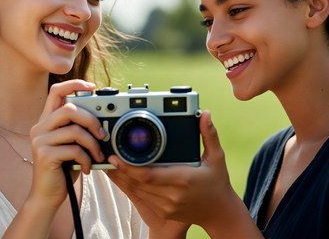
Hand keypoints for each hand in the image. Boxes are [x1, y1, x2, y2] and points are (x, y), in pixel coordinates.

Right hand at [28, 80, 105, 208]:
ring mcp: (40, 140)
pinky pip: (74, 149)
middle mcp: (40, 127)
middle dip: (91, 120)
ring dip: (93, 143)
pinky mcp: (44, 155)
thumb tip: (103, 120)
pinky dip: (86, 158)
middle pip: (69, 109)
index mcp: (47, 120)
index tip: (92, 87)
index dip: (74, 84)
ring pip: (74, 130)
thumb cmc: (64, 167)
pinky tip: (88, 167)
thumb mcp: (72, 143)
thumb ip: (79, 128)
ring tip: (98, 155)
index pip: (56, 91)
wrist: (47, 196)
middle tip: (103, 134)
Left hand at [106, 111, 234, 231]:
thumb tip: (205, 114)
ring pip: (137, 192)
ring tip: (111, 163)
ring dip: (123, 178)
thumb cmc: (218, 183)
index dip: (129, 167)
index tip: (116, 157)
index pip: (149, 175)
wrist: (220, 213)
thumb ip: (209, 134)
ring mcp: (167, 206)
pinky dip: (130, 187)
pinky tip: (122, 176)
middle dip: (121, 170)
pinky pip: (142, 198)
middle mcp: (172, 195)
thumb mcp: (216, 157)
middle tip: (109, 155)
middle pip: (138, 183)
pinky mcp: (164, 211)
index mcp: (183, 179)